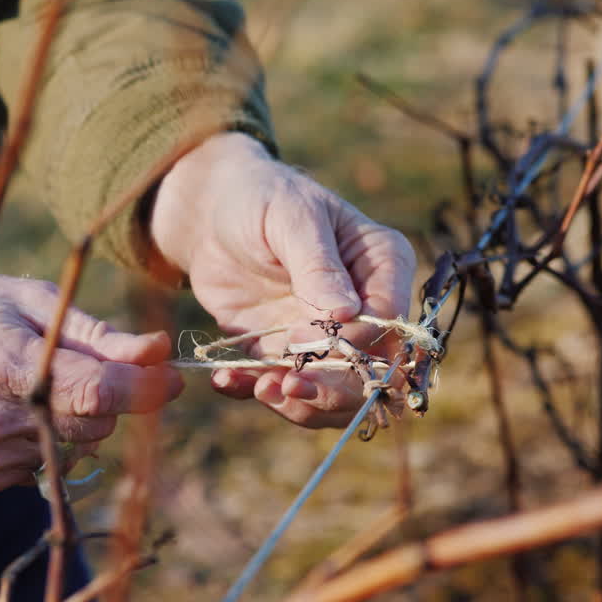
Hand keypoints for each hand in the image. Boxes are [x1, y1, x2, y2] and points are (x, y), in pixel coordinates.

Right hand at [0, 273, 180, 491]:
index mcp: (1, 363)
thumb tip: (158, 352)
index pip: (92, 391)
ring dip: (77, 418)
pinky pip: (53, 464)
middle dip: (109, 396)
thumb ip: (98, 335)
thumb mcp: (34, 303)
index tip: (174, 377)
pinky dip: (53, 438)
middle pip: (94, 424)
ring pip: (79, 446)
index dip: (143, 388)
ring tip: (36, 382)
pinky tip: (21, 410)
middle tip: (80, 362)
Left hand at [150, 133, 415, 426]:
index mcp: (383, 266)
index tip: (304, 337)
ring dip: (299, 403)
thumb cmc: (263, 198)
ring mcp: (328, 338)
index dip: (354, 342)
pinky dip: (255, 392)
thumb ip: (318, 264)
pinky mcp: (287, 354)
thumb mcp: (292, 218)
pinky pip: (282, 387)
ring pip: (333, 393)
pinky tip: (228, 380)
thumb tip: (346, 314)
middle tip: (287, 388)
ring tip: (258, 387)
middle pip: (372, 372)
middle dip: (333, 391)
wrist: (213, 213)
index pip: (389, 322)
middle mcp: (365, 310)